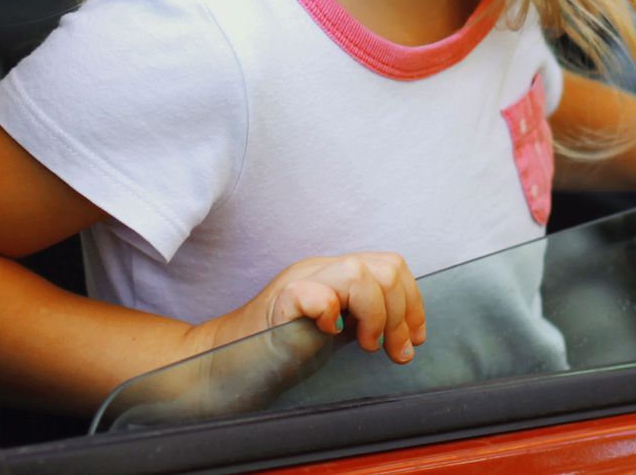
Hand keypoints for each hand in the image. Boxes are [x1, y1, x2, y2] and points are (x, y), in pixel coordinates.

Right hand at [209, 251, 427, 363]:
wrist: (222, 368)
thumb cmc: (274, 354)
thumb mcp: (331, 332)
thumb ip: (363, 320)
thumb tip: (407, 330)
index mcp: (335, 275)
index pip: (391, 268)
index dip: (413, 305)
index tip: (412, 340)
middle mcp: (320, 271)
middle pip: (386, 267)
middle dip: (402, 314)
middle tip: (391, 351)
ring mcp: (299, 283)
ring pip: (360, 273)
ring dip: (376, 316)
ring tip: (364, 344)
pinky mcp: (280, 303)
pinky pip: (317, 292)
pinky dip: (332, 313)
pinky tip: (328, 334)